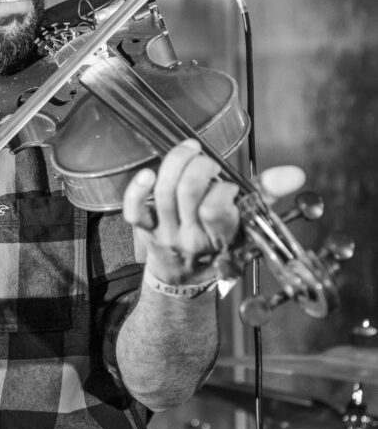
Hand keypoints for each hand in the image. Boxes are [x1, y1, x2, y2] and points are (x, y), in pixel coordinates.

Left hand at [122, 139, 304, 284]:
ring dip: (175, 163)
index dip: (221, 188)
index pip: (216, 209)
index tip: (226, 184)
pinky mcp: (144, 228)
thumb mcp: (248, 222)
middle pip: (188, 193)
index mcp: (220, 237)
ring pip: (164, 192)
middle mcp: (191, 236)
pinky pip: (134, 210)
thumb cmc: (219, 241)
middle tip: (206, 161)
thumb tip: (296, 173)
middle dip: (198, 166)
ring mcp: (165, 232)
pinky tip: (147, 173)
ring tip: (188, 151)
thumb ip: (268, 193)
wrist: (185, 277)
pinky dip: (137, 189)